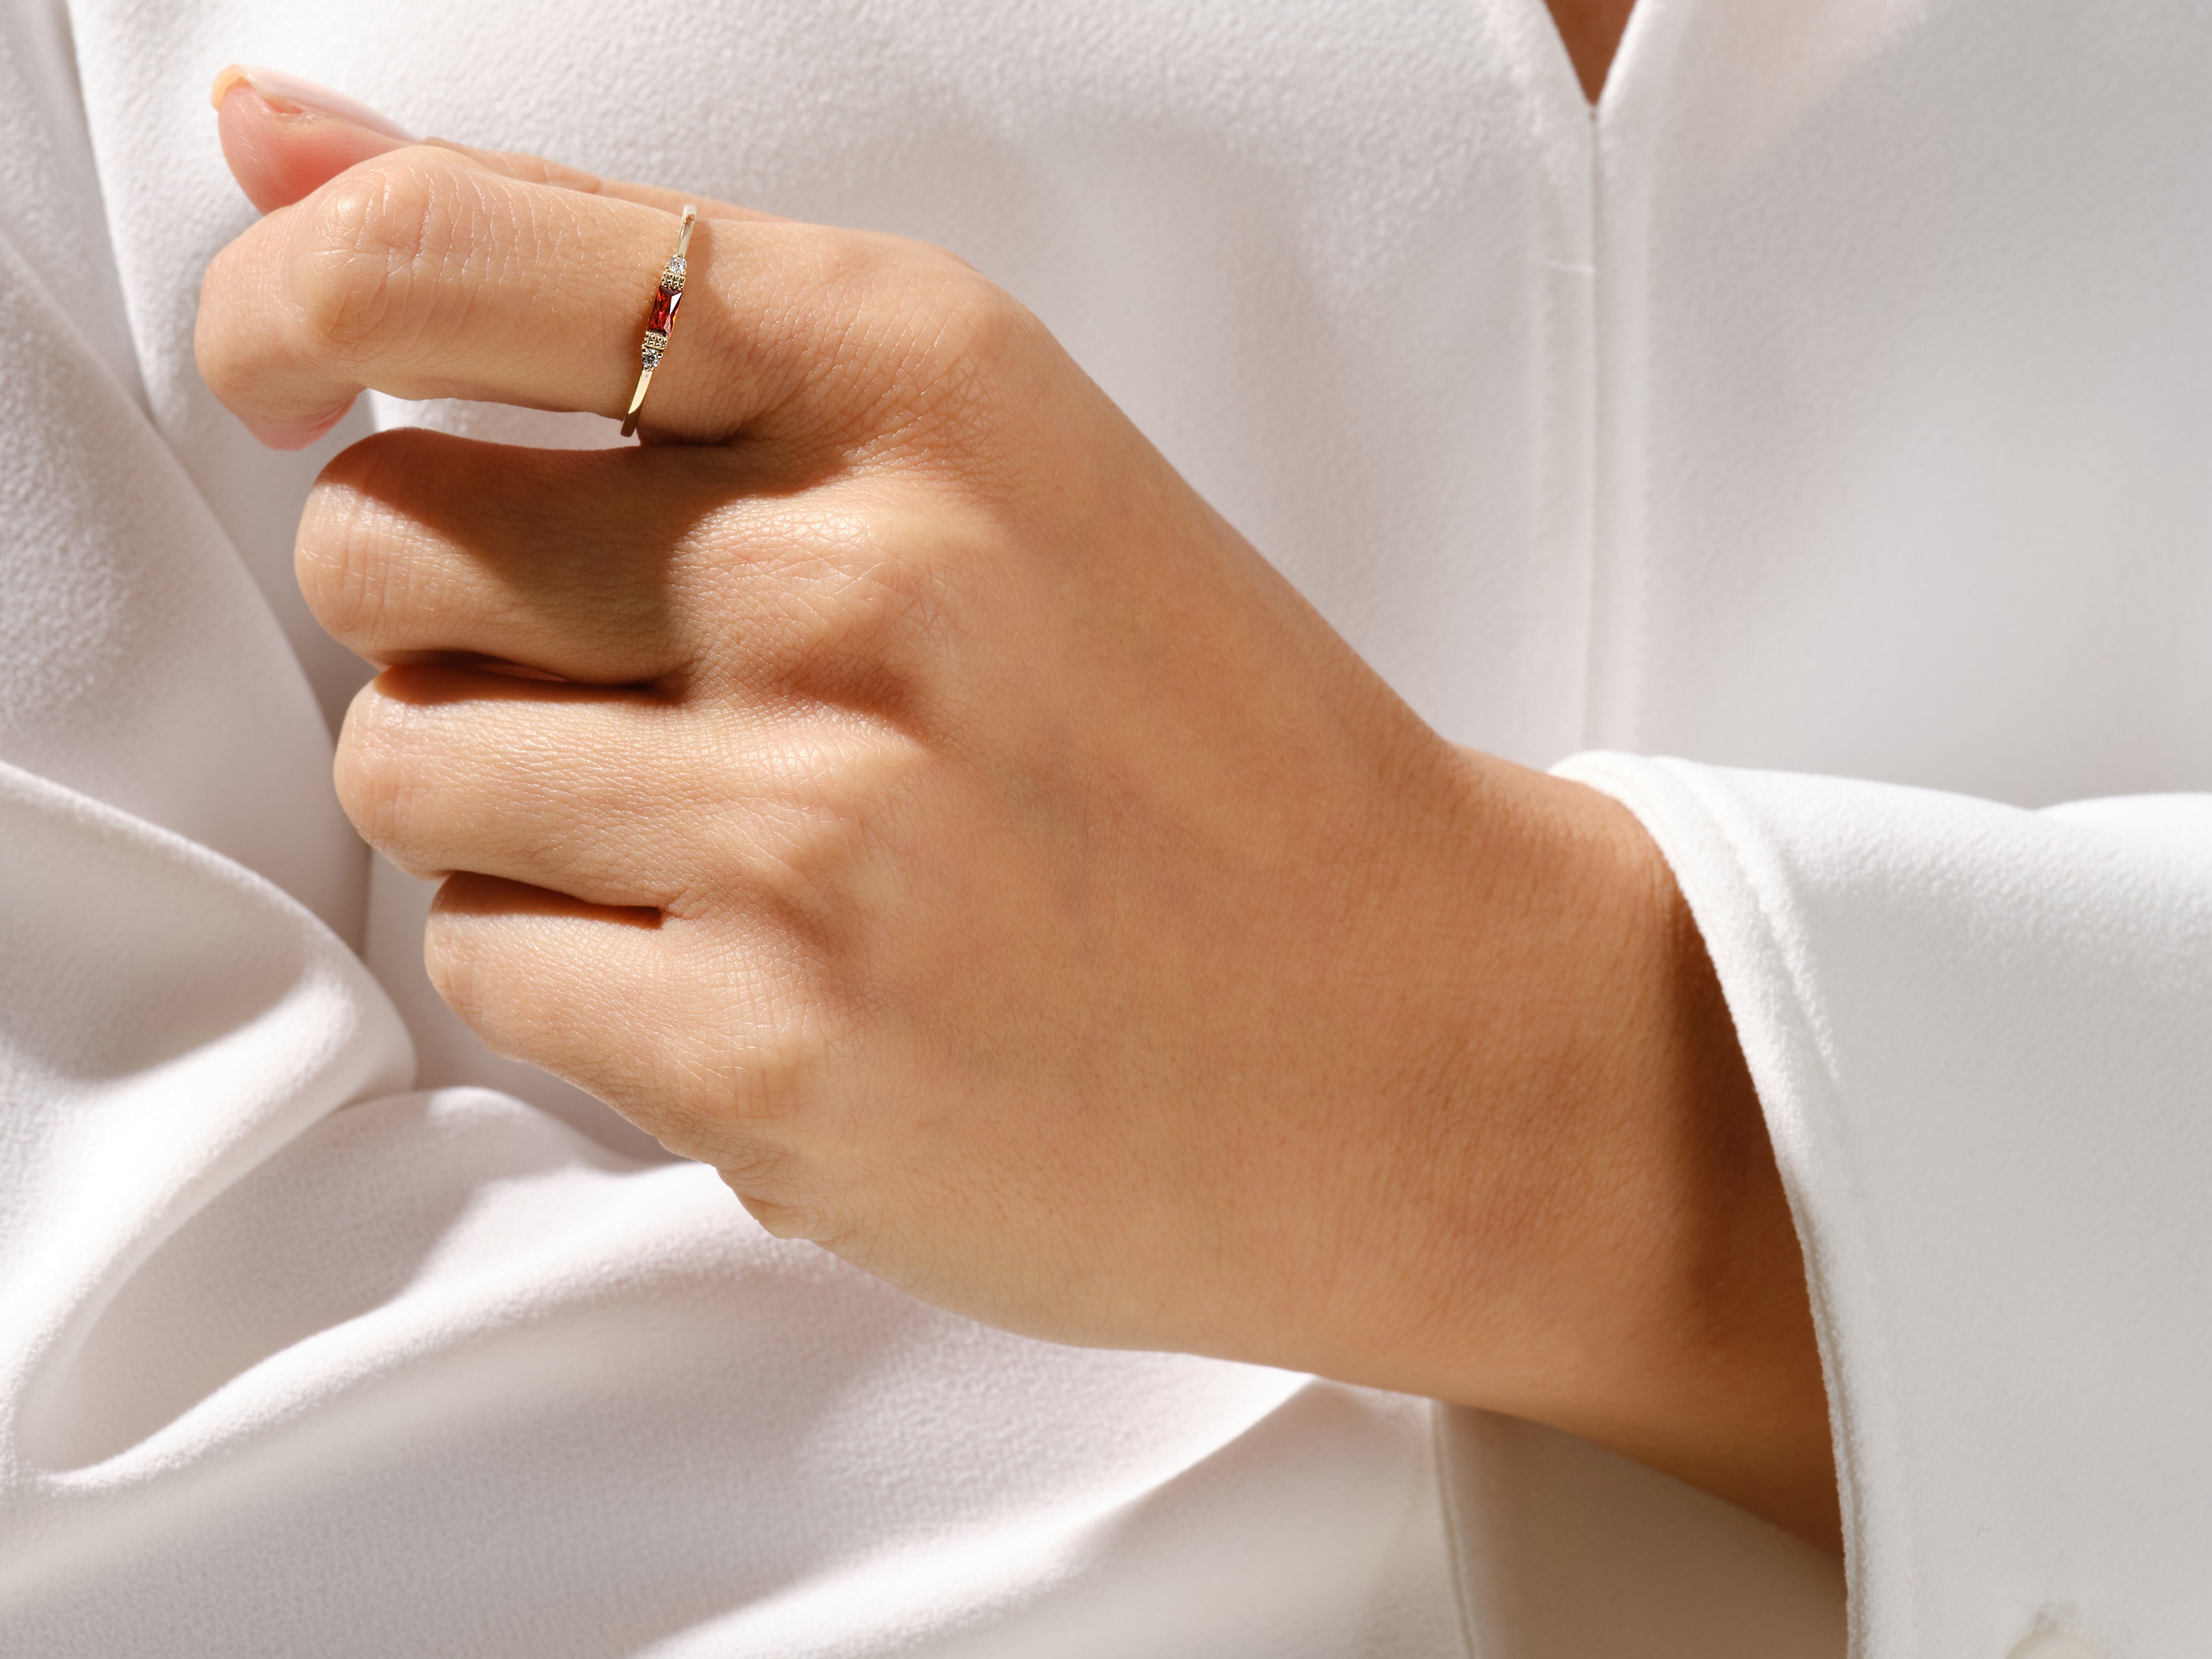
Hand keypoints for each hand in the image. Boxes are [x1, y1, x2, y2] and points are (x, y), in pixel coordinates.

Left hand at [198, 69, 1837, 1546]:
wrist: (1412, 1037)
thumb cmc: (1202, 742)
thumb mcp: (985, 451)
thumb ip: (634, 295)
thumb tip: (268, 144)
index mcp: (920, 379)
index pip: (447, 256)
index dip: (290, 301)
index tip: (282, 365)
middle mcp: (857, 584)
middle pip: (378, 540)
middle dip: (450, 611)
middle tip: (636, 674)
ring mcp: (815, 833)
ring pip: (401, 763)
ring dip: (507, 798)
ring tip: (720, 833)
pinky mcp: (773, 1059)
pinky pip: (484, 958)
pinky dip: (575, 960)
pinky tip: (754, 964)